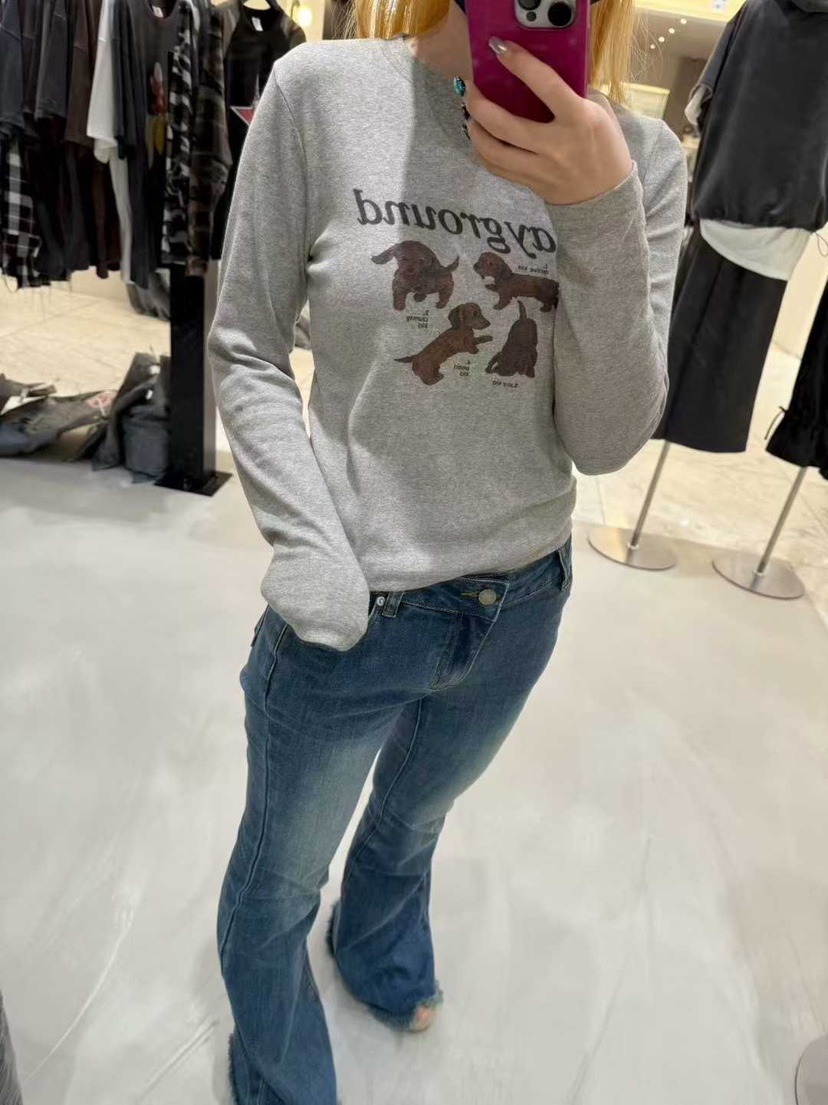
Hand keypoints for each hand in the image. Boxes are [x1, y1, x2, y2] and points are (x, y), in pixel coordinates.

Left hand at [464, 40, 632, 205]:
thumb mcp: (600, 113)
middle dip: (479, 103)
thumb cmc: (606, 148)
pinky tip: (480, 138)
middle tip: (470, 89)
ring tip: (471, 116)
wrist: (606, 197)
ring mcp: (540, 168)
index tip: (499, 48)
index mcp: (578, 120)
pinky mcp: (530, 183)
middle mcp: (555, 146)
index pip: (545, 85)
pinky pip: (496, 168)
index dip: (519, 63)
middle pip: (504, 125)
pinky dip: (482, 151)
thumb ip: (574, 92)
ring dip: (474, 130)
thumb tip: (541, 74)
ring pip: (493, 151)